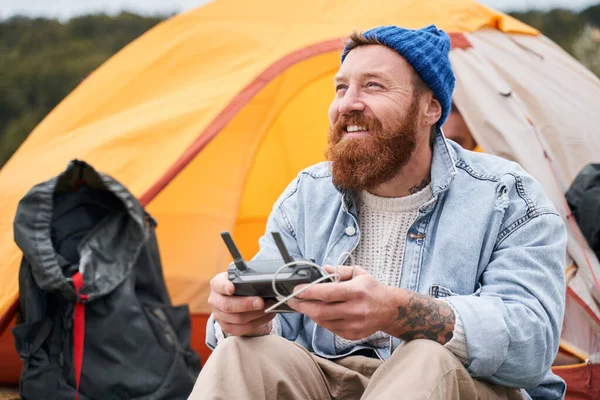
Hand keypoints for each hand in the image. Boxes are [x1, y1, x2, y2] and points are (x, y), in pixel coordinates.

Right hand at [208, 272, 274, 336]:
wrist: (235, 298)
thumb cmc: (240, 285)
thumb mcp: (240, 278)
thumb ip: (247, 279)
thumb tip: (264, 282)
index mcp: (217, 284)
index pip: (218, 284)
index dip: (224, 287)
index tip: (232, 288)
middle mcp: (215, 300)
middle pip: (228, 305)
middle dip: (246, 304)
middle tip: (261, 302)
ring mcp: (219, 315)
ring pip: (237, 319)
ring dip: (256, 314)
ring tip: (270, 307)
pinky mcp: (226, 327)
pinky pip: (242, 329)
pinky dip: (258, 322)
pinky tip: (267, 315)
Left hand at [287, 265, 402, 339]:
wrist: (390, 310)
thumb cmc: (371, 289)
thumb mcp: (359, 273)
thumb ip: (339, 270)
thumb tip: (322, 269)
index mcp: (356, 292)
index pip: (327, 293)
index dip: (308, 292)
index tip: (296, 290)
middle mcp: (355, 310)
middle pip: (320, 311)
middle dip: (302, 306)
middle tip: (292, 300)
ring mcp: (353, 325)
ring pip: (323, 321)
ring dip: (310, 313)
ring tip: (304, 305)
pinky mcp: (352, 335)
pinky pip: (330, 328)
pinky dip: (322, 320)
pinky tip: (320, 312)